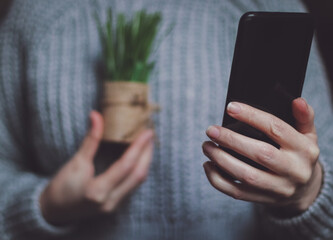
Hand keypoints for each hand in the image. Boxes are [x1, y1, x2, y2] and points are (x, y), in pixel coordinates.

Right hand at [39, 111, 153, 224]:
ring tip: (147, 143)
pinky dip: (139, 169)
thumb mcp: (76, 162)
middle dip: (147, 153)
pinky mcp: (116, 205)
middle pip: (138, 175)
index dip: (138, 147)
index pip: (126, 166)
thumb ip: (90, 140)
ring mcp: (115, 206)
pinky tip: (140, 158)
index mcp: (97, 191)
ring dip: (145, 161)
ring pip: (138, 182)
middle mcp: (110, 201)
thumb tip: (96, 116)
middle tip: (150, 135)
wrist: (54, 211)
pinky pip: (134, 185)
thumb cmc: (61, 187)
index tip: (147, 132)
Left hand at [202, 98, 322, 215]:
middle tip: (211, 130)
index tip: (230, 108)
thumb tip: (297, 101)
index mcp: (304, 150)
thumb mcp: (308, 135)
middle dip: (231, 140)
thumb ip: (304, 117)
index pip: (276, 129)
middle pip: (260, 153)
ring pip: (247, 176)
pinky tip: (208, 165)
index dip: (252, 116)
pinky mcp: (264, 200)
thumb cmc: (299, 155)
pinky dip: (218, 179)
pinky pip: (237, 192)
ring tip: (206, 146)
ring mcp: (279, 188)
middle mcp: (294, 170)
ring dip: (221, 160)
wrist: (306, 190)